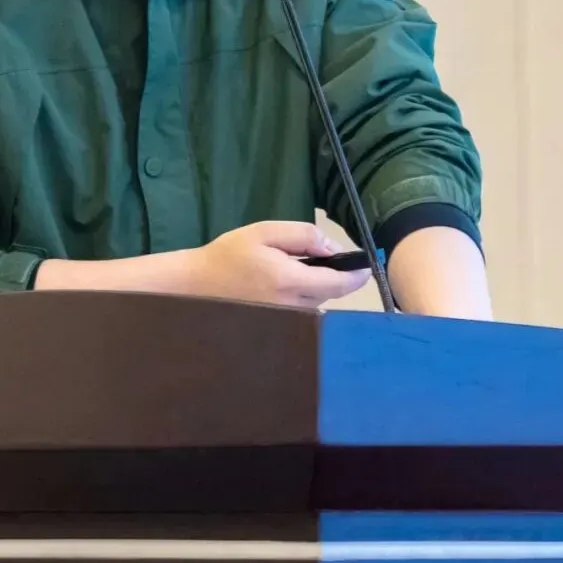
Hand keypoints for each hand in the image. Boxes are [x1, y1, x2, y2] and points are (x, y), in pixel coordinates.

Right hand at [187, 221, 371, 307]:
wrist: (195, 286)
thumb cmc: (228, 256)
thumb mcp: (264, 232)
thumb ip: (302, 235)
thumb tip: (333, 248)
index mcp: (289, 281)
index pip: (338, 284)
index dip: (357, 276)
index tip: (367, 267)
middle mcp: (292, 307)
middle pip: (330, 295)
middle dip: (332, 278)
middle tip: (314, 260)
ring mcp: (286, 323)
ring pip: (316, 305)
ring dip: (315, 290)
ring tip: (289, 274)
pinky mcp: (279, 330)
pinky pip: (302, 314)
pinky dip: (302, 301)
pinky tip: (281, 290)